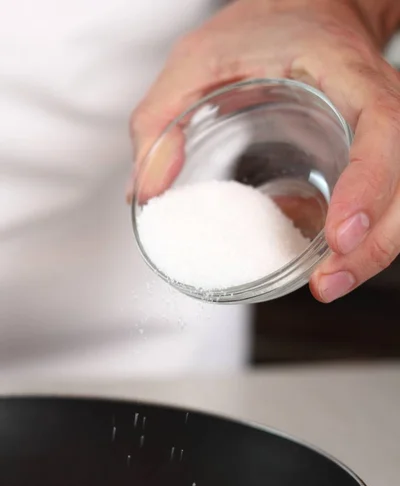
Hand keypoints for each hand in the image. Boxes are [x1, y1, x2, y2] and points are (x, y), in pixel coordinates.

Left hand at [129, 0, 399, 302]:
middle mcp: (379, 106)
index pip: (383, 129)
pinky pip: (382, 203)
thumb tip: (146, 193)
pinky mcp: (371, 160)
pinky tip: (323, 254)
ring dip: (372, 252)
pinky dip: (360, 239)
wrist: (307, 13)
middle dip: (375, 244)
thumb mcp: (198, 60)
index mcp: (348, 75)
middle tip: (328, 283)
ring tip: (327, 283)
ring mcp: (382, 137)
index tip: (339, 235)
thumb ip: (162, 118)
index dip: (370, 186)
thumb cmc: (261, 29)